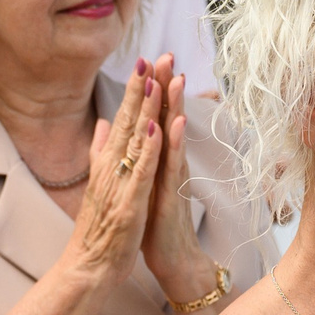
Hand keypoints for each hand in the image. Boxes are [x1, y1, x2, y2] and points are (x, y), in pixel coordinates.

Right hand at [57, 66, 163, 281]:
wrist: (88, 267)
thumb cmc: (99, 230)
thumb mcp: (101, 184)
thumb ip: (100, 152)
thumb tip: (102, 124)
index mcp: (108, 164)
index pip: (123, 120)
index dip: (134, 92)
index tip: (144, 62)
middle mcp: (112, 168)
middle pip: (129, 122)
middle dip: (141, 89)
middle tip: (152, 56)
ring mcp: (120, 184)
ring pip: (136, 140)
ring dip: (147, 109)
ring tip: (155, 79)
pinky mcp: (130, 202)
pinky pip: (142, 170)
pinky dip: (150, 148)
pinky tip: (158, 126)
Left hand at [136, 56, 209, 297]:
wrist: (172, 260)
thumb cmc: (157, 224)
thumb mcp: (145, 185)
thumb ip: (143, 158)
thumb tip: (140, 135)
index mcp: (158, 161)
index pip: (156, 118)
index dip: (154, 91)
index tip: (150, 60)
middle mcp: (169, 165)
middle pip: (168, 119)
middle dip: (167, 87)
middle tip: (166, 55)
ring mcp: (173, 180)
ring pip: (173, 138)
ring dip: (175, 107)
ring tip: (175, 79)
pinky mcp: (172, 197)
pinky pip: (172, 167)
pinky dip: (173, 144)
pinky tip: (173, 124)